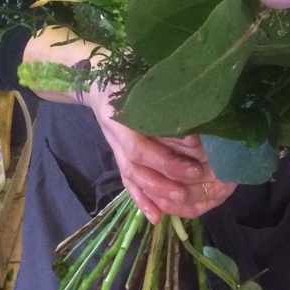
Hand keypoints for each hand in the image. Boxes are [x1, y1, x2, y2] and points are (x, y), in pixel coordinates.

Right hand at [22, 25, 236, 222]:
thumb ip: (162, 98)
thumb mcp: (141, 78)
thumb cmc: (124, 72)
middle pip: (136, 168)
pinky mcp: (117, 155)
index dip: (166, 160)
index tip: (194, 166)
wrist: (95, 78)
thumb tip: (194, 120)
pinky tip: (156, 217)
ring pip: (132, 177)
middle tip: (191, 188)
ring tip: (178, 204)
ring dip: (155, 194)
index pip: (140, 148)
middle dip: (164, 181)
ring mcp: (114, 147)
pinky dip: (141, 200)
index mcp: (120, 116)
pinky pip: (128, 182)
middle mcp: (115, 136)